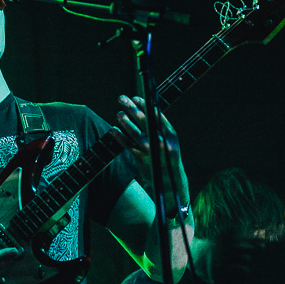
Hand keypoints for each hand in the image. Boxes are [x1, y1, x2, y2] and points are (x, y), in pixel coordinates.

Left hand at [116, 95, 188, 212]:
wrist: (171, 186)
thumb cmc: (168, 162)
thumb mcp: (169, 146)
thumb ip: (160, 132)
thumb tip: (145, 115)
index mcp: (171, 136)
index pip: (157, 116)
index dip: (146, 105)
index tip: (136, 97)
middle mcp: (162, 142)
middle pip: (145, 120)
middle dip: (132, 108)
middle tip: (121, 98)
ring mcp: (151, 152)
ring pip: (135, 132)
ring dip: (125, 121)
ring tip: (118, 114)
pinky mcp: (142, 161)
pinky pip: (128, 146)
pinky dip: (120, 137)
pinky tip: (113, 130)